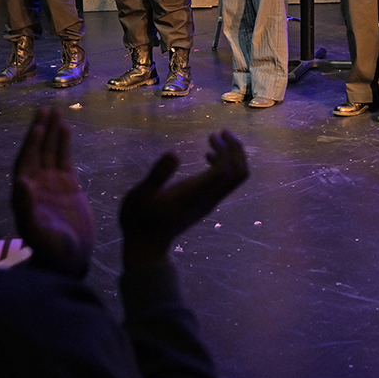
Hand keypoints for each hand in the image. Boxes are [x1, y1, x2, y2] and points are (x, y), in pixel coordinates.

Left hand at [11, 107, 94, 278]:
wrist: (71, 260)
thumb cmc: (52, 251)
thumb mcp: (39, 233)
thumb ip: (27, 209)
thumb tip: (20, 183)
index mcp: (24, 195)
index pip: (25, 163)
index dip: (30, 145)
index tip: (37, 128)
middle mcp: (35, 185)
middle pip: (35, 152)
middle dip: (39, 131)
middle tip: (44, 109)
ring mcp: (51, 184)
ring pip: (50, 152)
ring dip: (51, 132)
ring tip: (55, 111)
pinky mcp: (68, 186)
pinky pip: (64, 159)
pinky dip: (64, 144)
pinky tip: (67, 129)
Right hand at [119, 130, 249, 268]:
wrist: (146, 245)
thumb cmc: (139, 219)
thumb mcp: (140, 195)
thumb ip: (158, 175)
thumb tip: (174, 152)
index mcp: (195, 194)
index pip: (224, 171)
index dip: (224, 151)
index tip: (211, 136)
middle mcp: (208, 198)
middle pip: (239, 173)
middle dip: (236, 150)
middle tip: (223, 132)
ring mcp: (210, 201)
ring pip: (236, 178)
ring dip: (233, 156)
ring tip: (217, 138)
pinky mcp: (207, 202)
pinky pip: (226, 181)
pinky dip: (225, 164)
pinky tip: (207, 155)